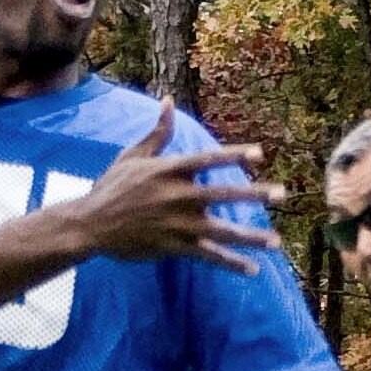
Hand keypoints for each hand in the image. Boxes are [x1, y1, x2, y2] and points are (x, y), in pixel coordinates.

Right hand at [76, 100, 286, 272]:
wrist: (89, 224)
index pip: (208, 159)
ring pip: (220, 231)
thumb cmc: (112, 186)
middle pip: (221, 195)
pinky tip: (252, 269)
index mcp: (168, 170)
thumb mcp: (132, 155)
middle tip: (281, 194)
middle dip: (253, 195)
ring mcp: (176, 224)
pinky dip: (230, 263)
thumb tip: (168, 101)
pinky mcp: (172, 247)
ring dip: (250, 237)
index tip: (261, 154)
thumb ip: (158, 132)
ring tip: (276, 241)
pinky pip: (207, 256)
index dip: (234, 155)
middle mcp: (176, 196)